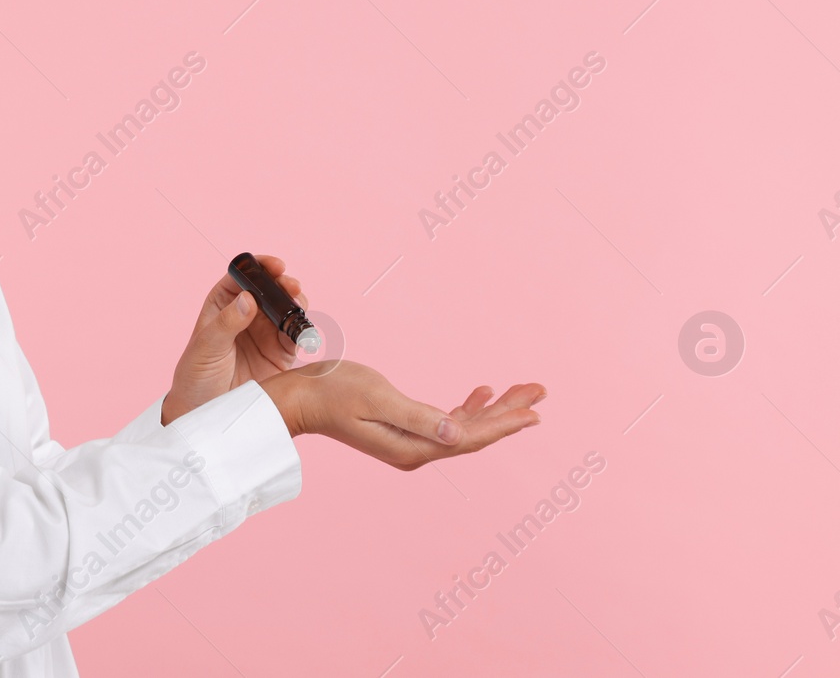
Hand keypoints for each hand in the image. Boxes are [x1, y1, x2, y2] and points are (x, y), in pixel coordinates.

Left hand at [161, 254, 306, 424]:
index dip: (259, 267)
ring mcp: (265, 334)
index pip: (243, 277)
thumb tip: (248, 298)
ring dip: (296, 304)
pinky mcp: (281, 354)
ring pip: (287, 309)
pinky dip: (303, 329)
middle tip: (292, 287)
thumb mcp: (205, 348)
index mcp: (223, 305)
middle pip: (270, 290)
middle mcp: (246, 315)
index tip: (274, 266)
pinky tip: (303, 329)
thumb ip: (227, 323)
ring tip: (298, 307)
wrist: (206, 415)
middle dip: (283, 284)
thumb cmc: (196, 377)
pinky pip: (296, 336)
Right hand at [262, 362, 544, 469]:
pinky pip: (448, 422)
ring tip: (522, 390)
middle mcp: (417, 450)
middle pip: (475, 434)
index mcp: (414, 447)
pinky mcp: (404, 428)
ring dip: (493, 409)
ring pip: (465, 427)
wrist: (299, 399)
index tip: (535, 411)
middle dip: (509, 412)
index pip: (471, 438)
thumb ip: (418, 416)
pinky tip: (481, 393)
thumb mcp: (377, 398)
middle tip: (540, 391)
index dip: (505, 423)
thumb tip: (457, 433)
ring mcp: (411, 441)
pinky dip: (468, 408)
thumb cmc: (332, 392)